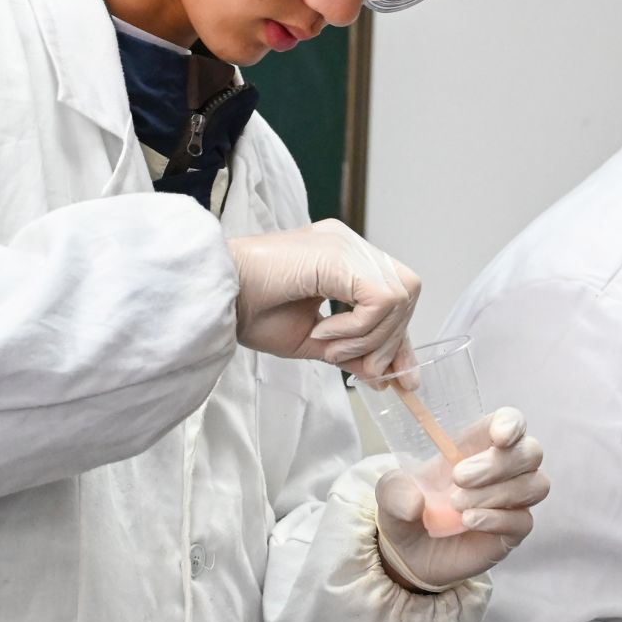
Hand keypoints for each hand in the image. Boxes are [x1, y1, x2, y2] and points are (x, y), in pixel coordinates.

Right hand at [227, 220, 418, 377]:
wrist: (214, 294)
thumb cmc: (250, 311)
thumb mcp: (311, 341)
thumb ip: (351, 353)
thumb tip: (384, 377)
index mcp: (344, 259)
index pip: (395, 296)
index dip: (401, 337)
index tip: (402, 378)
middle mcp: (350, 245)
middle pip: (406, 292)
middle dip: (390, 341)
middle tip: (356, 365)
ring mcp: (346, 244)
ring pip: (398, 297)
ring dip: (369, 337)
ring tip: (328, 345)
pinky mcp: (340, 254)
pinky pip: (380, 299)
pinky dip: (359, 327)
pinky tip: (323, 331)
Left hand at [374, 408, 547, 590]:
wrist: (408, 553)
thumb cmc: (406, 509)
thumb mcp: (389, 494)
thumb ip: (395, 490)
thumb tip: (416, 502)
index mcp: (476, 445)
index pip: (511, 422)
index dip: (512, 424)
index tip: (499, 437)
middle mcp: (502, 469)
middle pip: (531, 452)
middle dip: (498, 463)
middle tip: (459, 478)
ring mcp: (511, 501)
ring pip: (534, 485)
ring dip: (496, 492)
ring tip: (457, 505)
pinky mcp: (512, 531)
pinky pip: (523, 520)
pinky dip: (496, 518)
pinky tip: (468, 521)